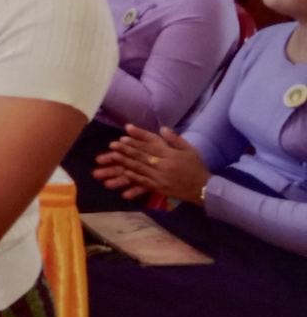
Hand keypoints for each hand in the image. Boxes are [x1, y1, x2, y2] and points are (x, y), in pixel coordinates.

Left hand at [94, 124, 210, 203]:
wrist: (204, 189)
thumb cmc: (196, 167)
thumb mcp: (190, 150)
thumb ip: (175, 139)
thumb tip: (162, 128)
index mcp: (170, 154)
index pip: (150, 144)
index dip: (137, 139)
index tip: (124, 134)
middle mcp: (164, 164)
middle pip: (142, 155)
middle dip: (126, 150)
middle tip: (113, 145)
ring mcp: (161, 177)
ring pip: (140, 168)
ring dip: (126, 162)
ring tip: (113, 157)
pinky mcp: (160, 188)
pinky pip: (145, 182)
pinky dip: (134, 177)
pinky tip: (125, 173)